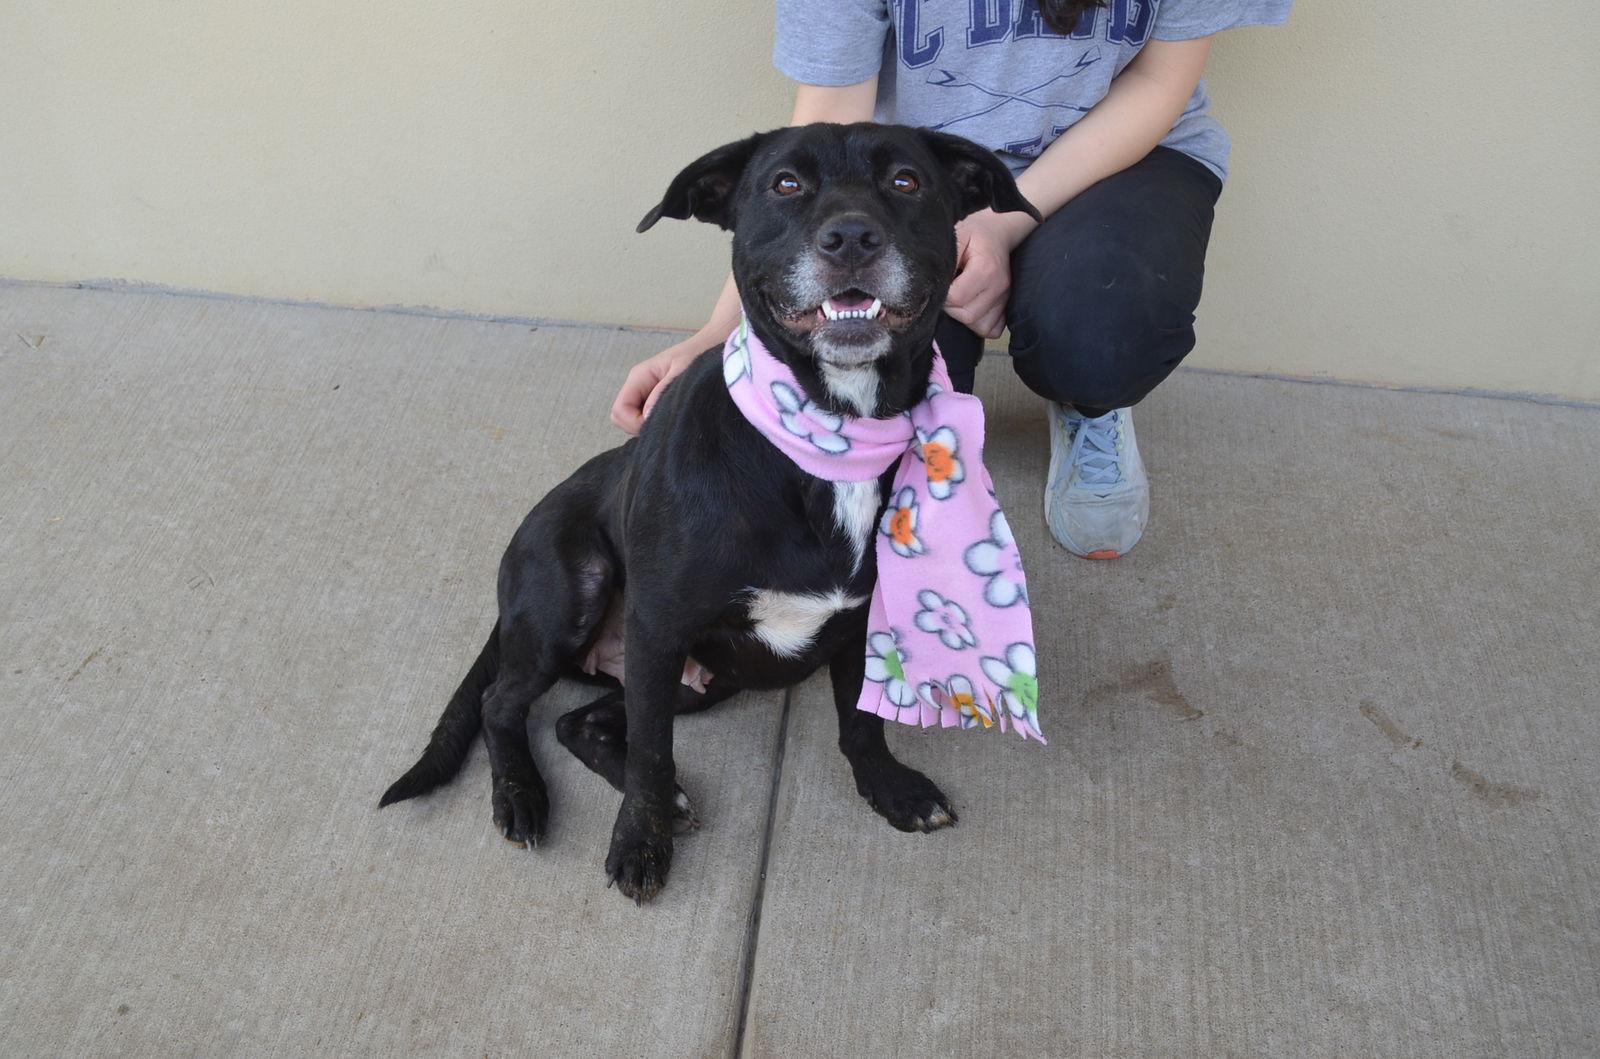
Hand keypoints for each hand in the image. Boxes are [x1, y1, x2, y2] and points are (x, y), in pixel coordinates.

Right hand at [610, 333, 712, 433]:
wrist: (712, 347)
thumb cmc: (698, 356)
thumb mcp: (682, 372)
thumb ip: (663, 392)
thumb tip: (647, 417)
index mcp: (639, 377)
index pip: (619, 410)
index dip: (634, 423)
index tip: (658, 423)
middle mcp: (638, 387)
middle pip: (621, 418)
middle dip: (639, 427)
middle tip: (665, 424)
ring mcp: (645, 395)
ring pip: (633, 422)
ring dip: (649, 426)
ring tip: (673, 418)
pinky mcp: (656, 402)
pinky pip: (646, 420)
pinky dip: (656, 424)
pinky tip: (674, 418)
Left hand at [944, 209, 1036, 339]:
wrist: (999, 232)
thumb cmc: (975, 234)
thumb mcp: (956, 237)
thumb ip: (944, 260)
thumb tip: (931, 284)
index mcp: (986, 269)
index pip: (956, 298)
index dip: (942, 296)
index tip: (940, 285)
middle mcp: (999, 287)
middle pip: (967, 315)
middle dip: (951, 309)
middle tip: (947, 293)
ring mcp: (1006, 299)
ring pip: (980, 326)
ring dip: (964, 318)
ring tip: (959, 299)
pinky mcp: (1008, 307)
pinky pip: (992, 329)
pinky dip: (979, 324)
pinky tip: (971, 308)